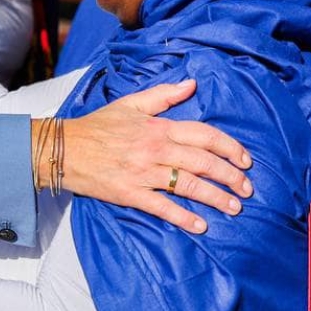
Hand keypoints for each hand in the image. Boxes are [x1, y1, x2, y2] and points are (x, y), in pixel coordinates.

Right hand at [53, 79, 252, 233]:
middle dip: (231, 176)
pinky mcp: (130, 193)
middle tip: (247, 189)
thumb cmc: (97, 126)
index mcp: (157, 127)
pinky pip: (163, 207)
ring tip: (234, 209)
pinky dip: (183, 217)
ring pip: (189, 185)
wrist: (63, 149)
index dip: (229, 148)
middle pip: (203, 162)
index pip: (204, 135)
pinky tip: (201, 226)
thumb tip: (192, 84)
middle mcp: (155, 149)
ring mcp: (143, 172)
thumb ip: (163, 95)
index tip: (246, 160)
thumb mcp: (130, 104)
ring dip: (216, 198)